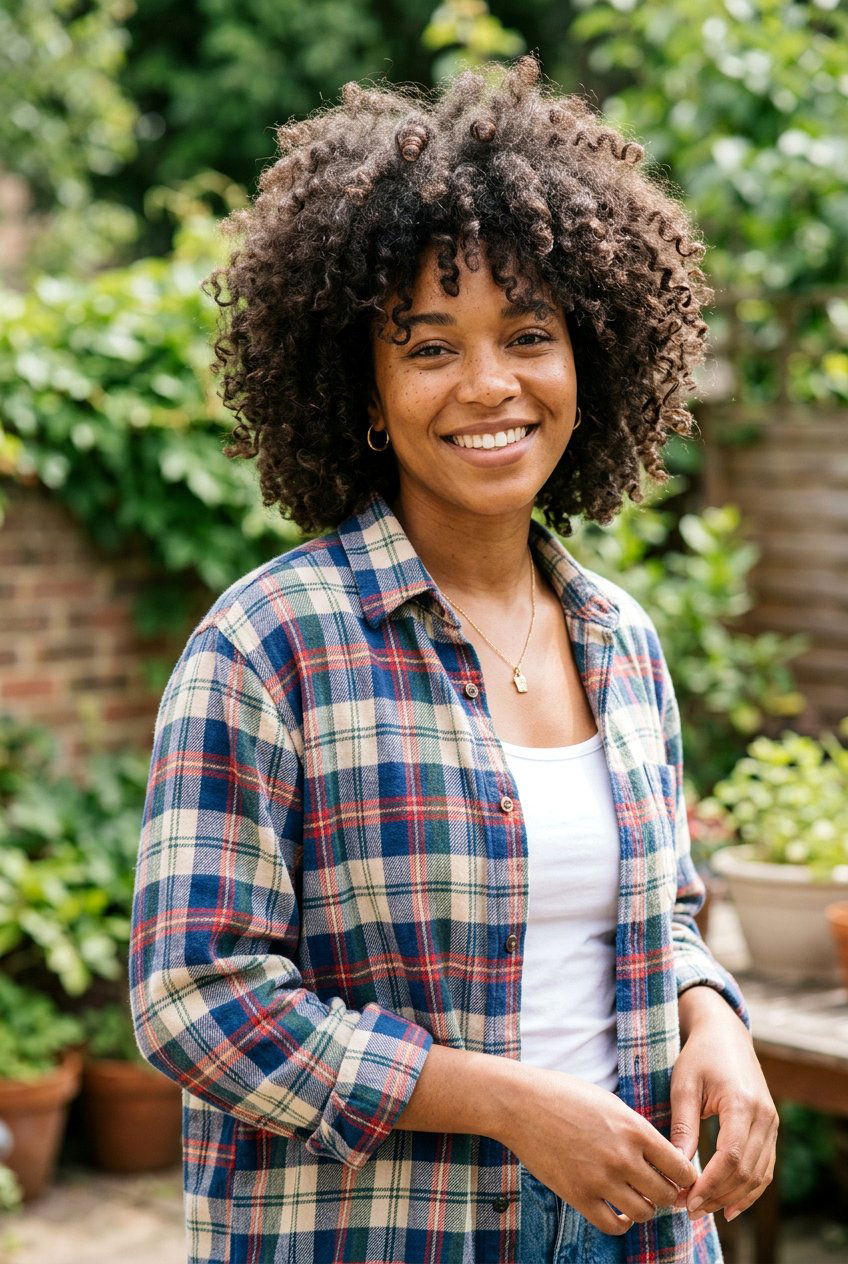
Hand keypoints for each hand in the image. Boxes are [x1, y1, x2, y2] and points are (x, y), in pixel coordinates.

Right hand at [500, 1065, 697, 1235]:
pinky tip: (619, 1212)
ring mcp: (601, 1179)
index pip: (681, 1167)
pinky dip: (622, 1223)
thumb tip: (662, 1156)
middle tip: (657, 1188)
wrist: (522, 1103)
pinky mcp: (579, 1196)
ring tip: (636, 1197)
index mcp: (635, 1129)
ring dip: (645, 1208)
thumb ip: (637, 1130)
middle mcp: (623, 1157)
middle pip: (667, 1194)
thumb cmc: (566, 1095)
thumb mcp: (611, 1104)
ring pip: (644, 1213)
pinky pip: (614, 1225)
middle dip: (667, 1193)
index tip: (677, 1176)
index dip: (684, 1176)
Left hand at [670, 986, 778, 1222]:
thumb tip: (676, 1168)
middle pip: (746, 1171)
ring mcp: (772, 1123)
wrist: (725, 1035)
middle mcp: (764, 1116)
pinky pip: (765, 1168)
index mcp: (741, 1103)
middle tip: (688, 1210)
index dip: (710, 1184)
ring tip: (703, 1209)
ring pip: (759, 1174)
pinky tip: (729, 1205)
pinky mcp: (771, 1128)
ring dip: (732, 1197)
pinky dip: (749, 1190)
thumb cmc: (699, 1057)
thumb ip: (683, 1127)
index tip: (686, 1200)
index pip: (730, 1157)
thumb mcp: (684, 1086)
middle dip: (717, 1195)